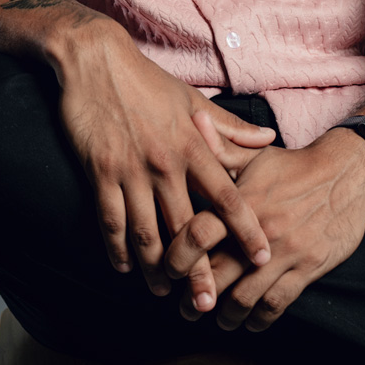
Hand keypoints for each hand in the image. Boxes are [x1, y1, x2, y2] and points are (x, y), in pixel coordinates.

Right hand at [53, 23, 274, 298]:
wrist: (96, 60)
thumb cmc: (148, 81)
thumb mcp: (193, 100)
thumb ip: (229, 128)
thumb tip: (268, 141)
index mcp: (193, 145)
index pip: (227, 195)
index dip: (246, 229)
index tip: (262, 257)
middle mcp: (166, 162)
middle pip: (187, 228)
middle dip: (198, 269)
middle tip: (208, 304)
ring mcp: (132, 170)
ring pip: (148, 233)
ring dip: (156, 268)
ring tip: (164, 290)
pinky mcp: (100, 172)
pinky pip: (111, 220)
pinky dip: (117, 248)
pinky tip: (124, 266)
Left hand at [164, 122, 364, 329]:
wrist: (347, 173)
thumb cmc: (295, 166)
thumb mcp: (256, 155)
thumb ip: (220, 148)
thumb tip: (193, 120)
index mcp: (242, 202)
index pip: (198, 233)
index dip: (177, 256)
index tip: (168, 270)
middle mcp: (260, 229)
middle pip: (216, 274)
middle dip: (194, 298)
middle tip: (186, 308)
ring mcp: (285, 251)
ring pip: (244, 297)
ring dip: (225, 316)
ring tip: (218, 319)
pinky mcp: (308, 267)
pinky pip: (277, 304)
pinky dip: (259, 319)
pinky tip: (251, 321)